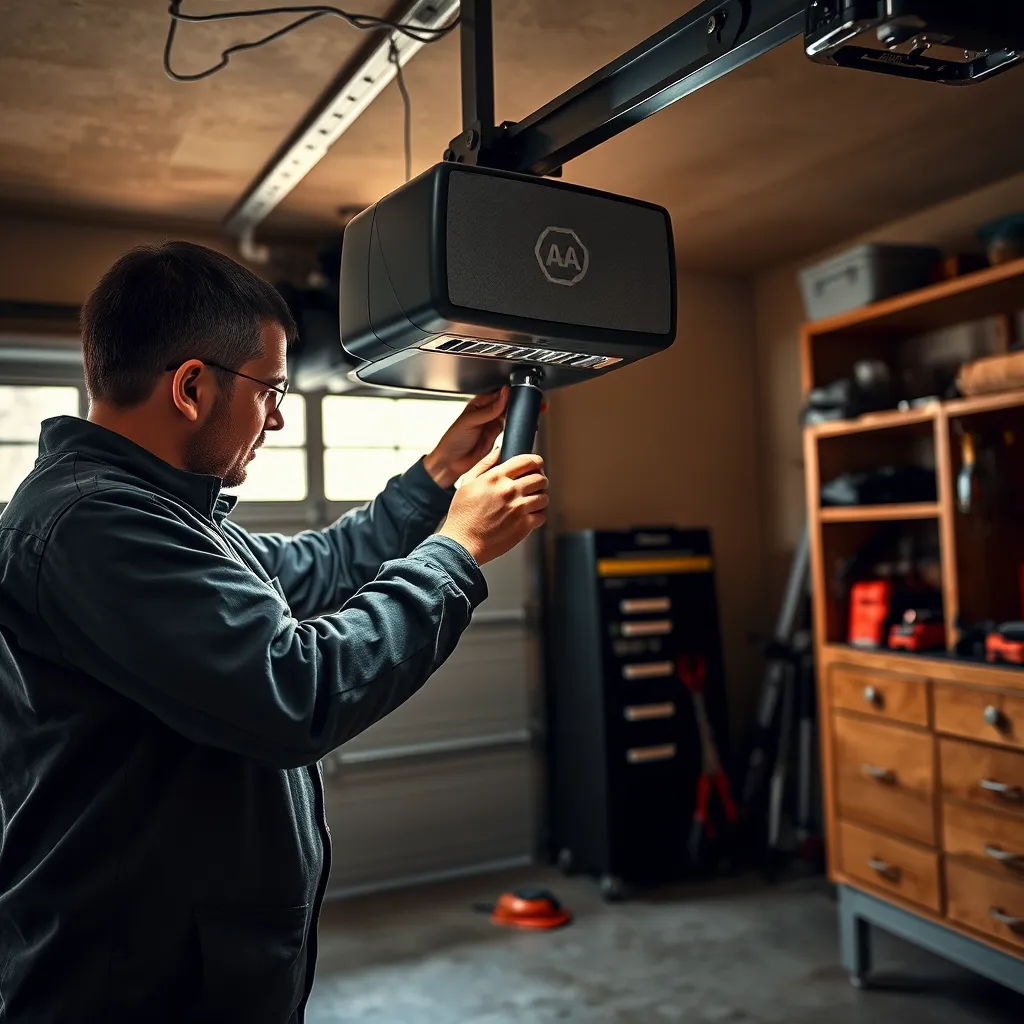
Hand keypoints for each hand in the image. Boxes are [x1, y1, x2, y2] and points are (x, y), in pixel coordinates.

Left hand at [423, 388, 508, 488]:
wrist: (453, 462)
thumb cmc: (454, 439)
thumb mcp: (471, 420)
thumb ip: (489, 409)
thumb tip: (504, 394)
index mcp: (478, 403)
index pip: (496, 394)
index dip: (506, 394)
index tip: (514, 395)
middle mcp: (486, 412)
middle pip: (505, 403)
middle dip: (511, 404)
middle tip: (516, 406)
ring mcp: (492, 423)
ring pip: (508, 414)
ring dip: (513, 414)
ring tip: (515, 416)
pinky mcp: (497, 434)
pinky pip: (509, 426)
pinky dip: (513, 425)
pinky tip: (514, 424)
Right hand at [438, 447, 547, 565]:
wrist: (462, 544)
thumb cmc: (462, 516)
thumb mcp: (467, 483)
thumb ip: (484, 464)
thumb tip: (498, 451)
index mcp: (496, 477)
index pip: (527, 461)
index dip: (536, 462)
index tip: (537, 465)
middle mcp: (510, 491)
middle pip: (540, 478)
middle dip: (540, 481)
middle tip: (535, 486)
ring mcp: (518, 509)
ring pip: (544, 497)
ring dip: (539, 499)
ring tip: (531, 503)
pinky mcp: (524, 526)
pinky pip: (541, 516)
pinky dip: (537, 516)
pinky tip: (527, 517)